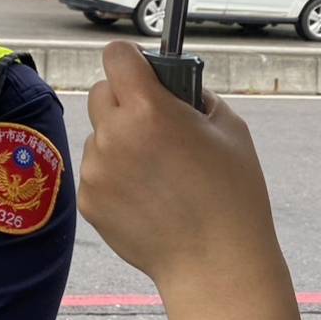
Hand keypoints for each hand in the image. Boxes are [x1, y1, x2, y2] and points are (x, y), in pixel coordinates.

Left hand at [78, 42, 280, 291]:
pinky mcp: (88, 199)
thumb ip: (195, 97)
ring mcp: (95, 169)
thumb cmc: (232, 195)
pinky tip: (145, 197)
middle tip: (151, 121)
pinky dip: (114, 176)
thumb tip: (175, 86)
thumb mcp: (231, 130)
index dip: (129, 59)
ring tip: (156, 171)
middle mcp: (113, 135)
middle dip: (122, 99)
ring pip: (97, 136)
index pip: (116, 56)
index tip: (139, 69)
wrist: (214, 263)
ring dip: (118, 141)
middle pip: (99, 93)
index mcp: (148, 109)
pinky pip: (95, 172)